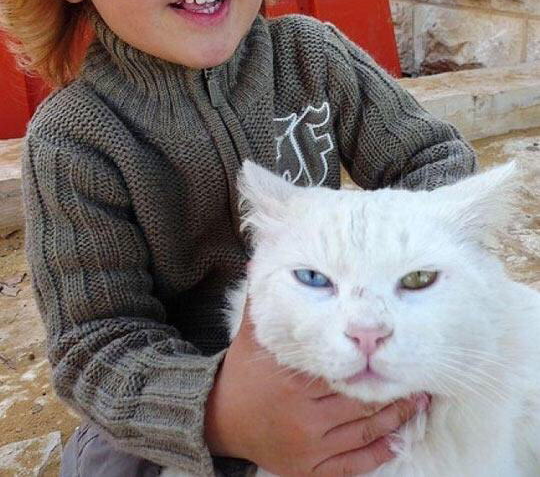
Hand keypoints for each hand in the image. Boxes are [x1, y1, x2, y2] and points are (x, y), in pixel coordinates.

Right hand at [205, 302, 426, 475]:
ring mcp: (309, 447)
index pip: (344, 370)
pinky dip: (378, 453)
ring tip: (418, 402)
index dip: (372, 362)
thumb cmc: (244, 375)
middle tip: (419, 377)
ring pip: (363, 432)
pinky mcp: (310, 469)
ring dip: (396, 419)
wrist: (221, 422)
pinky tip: (398, 440)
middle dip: (393, 391)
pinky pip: (352, 465)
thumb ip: (262, 301)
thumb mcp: (252, 336)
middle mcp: (304, 417)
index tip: (393, 350)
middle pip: (360, 403)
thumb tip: (260, 255)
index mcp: (294, 382)